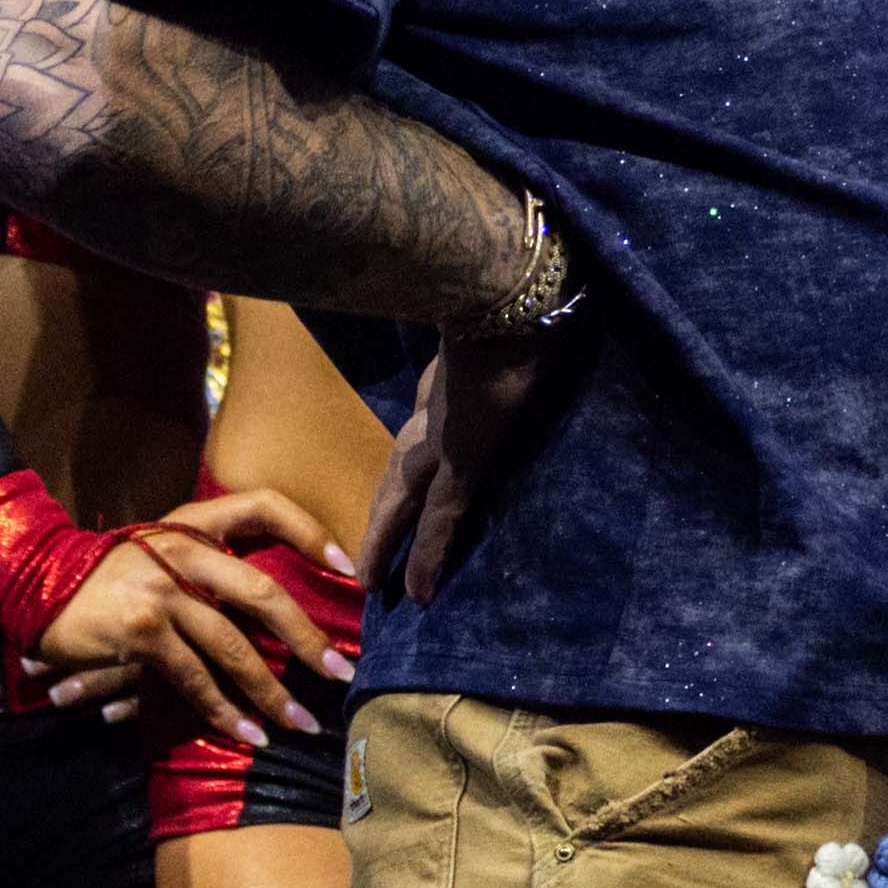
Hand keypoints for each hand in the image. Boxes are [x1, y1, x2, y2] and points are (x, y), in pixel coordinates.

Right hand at [25, 490, 359, 748]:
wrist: (34, 580)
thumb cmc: (106, 573)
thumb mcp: (157, 548)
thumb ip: (206, 564)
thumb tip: (272, 606)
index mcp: (192, 523)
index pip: (264, 506)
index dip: (310, 532)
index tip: (350, 569)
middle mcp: (181, 550)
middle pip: (262, 592)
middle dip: (307, 637)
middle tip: (341, 671)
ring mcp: (161, 591)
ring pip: (233, 647)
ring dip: (271, 692)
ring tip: (302, 723)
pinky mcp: (142, 631)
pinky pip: (193, 679)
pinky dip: (223, 712)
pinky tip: (248, 735)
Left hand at [358, 327, 581, 609]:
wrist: (508, 294)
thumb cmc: (513, 301)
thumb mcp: (496, 324)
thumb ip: (494, 340)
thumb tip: (521, 334)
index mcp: (445, 387)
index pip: (417, 439)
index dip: (403, 476)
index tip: (396, 501)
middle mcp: (437, 416)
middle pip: (399, 477)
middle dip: (383, 519)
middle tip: (366, 565)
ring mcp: (442, 435)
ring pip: (403, 500)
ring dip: (386, 541)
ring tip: (371, 584)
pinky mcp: (463, 458)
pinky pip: (441, 518)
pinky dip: (428, 556)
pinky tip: (417, 592)